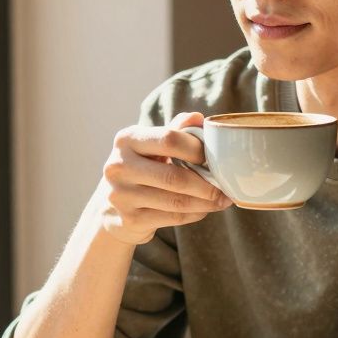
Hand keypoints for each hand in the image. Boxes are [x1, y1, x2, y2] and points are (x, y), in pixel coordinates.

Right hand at [99, 111, 232, 244]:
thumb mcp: (151, 145)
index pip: (169, 139)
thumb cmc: (141, 168)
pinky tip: (204, 210)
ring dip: (206, 202)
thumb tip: (199, 118)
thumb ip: (175, 130)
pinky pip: (173, 218)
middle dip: (207, 184)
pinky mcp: (130, 219)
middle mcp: (119, 166)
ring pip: (176, 202)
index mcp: (127, 139)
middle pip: (174, 177)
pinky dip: (195, 214)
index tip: (214, 157)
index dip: (197, 149)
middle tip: (226, 187)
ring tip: (221, 200)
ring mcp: (121, 195)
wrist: (111, 208)